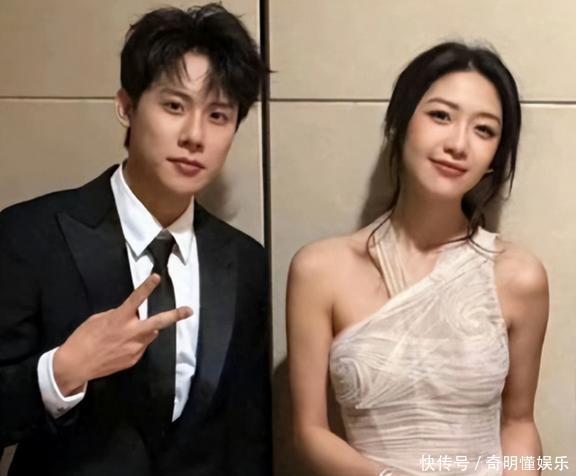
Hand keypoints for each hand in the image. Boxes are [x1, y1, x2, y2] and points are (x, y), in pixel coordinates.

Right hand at [53, 274, 191, 395]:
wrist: (76, 365)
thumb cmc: (84, 338)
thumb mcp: (99, 319)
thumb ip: (119, 315)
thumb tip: (132, 316)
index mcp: (119, 319)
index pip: (136, 299)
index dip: (147, 287)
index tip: (156, 277)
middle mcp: (131, 333)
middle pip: (158, 323)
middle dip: (175, 316)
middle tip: (189, 310)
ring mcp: (135, 348)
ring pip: (149, 334)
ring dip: (145, 330)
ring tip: (126, 334)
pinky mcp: (134, 359)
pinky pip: (140, 346)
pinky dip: (136, 342)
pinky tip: (120, 346)